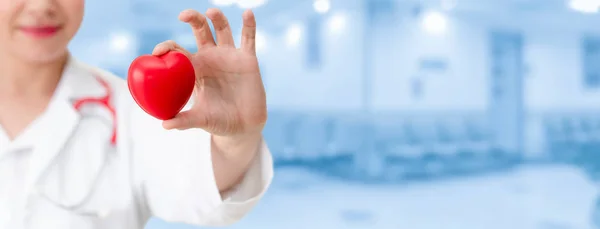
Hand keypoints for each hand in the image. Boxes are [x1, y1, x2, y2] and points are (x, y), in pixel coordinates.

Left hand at [153, 8, 266, 136]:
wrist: (244, 126)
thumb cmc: (219, 121)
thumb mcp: (201, 119)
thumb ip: (184, 120)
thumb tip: (164, 125)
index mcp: (195, 69)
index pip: (178, 52)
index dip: (167, 47)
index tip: (158, 52)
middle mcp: (211, 58)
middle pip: (200, 30)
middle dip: (193, 19)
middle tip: (183, 15)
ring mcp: (230, 57)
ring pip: (222, 29)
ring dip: (217, 18)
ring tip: (211, 12)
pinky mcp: (248, 60)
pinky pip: (249, 39)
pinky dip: (249, 25)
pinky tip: (248, 14)